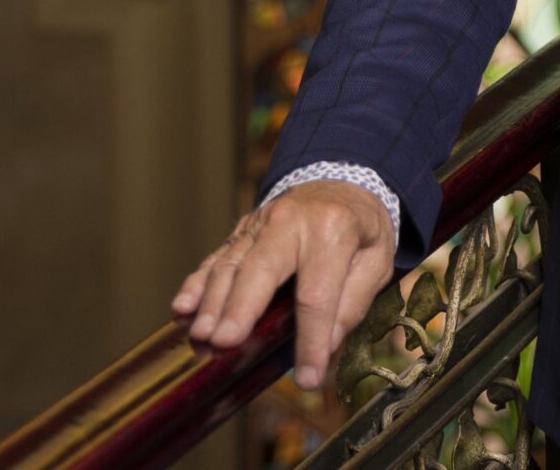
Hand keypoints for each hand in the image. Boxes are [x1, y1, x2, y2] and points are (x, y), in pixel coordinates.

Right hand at [171, 178, 397, 389]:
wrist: (344, 180)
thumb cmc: (361, 228)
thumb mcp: (376, 261)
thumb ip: (353, 302)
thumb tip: (326, 344)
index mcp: (334, 229)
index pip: (318, 293)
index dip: (311, 339)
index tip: (308, 377)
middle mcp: (292, 221)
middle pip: (263, 268)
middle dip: (241, 307)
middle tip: (224, 342)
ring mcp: (262, 223)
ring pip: (232, 263)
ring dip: (212, 302)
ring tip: (201, 336)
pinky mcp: (242, 230)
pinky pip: (217, 256)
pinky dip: (197, 283)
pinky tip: (182, 307)